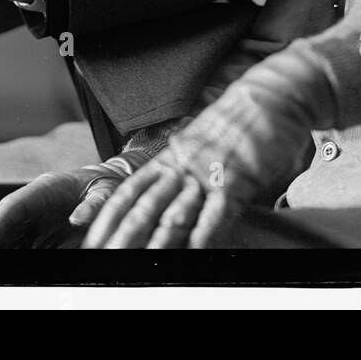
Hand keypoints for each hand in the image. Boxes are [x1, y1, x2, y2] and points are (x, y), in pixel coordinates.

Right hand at [0, 151, 150, 248]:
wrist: (110, 184)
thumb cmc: (106, 185)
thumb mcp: (105, 192)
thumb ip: (93, 204)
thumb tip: (78, 219)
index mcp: (45, 188)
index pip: (12, 206)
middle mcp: (34, 204)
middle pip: (3, 224)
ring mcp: (34, 219)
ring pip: (8, 238)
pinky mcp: (38, 233)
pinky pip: (20, 246)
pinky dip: (15, 257)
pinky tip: (12, 272)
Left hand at [82, 51, 333, 248]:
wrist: (273, 93)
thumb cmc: (242, 119)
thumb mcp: (204, 142)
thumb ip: (187, 171)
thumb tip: (173, 202)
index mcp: (173, 156)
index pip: (130, 189)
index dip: (106, 214)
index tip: (87, 234)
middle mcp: (184, 165)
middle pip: (144, 206)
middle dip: (122, 237)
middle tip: (103, 259)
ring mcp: (209, 172)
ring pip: (175, 213)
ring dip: (155, 242)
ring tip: (139, 267)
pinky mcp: (238, 179)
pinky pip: (217, 212)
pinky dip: (204, 235)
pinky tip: (193, 254)